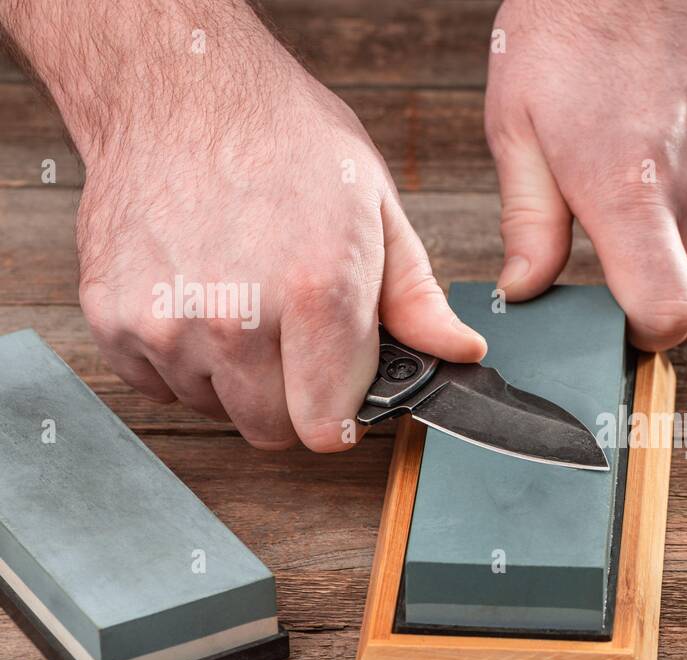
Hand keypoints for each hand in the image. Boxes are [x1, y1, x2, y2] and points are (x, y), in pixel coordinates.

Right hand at [3, 0, 485, 450]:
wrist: (180, 89)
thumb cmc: (284, 141)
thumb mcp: (376, 210)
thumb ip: (417, 300)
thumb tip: (460, 353)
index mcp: (316, 293)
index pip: (326, 429)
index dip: (341, 414)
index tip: (341, 390)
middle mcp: (236, 320)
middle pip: (271, 428)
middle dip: (292, 398)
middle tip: (295, 336)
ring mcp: (166, 322)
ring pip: (215, 407)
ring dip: (233, 375)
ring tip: (244, 300)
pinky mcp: (113, 317)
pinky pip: (157, 383)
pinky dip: (180, 356)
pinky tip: (198, 296)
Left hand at [485, 0, 686, 348]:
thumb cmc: (570, 29)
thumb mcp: (517, 125)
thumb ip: (529, 223)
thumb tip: (524, 291)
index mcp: (633, 190)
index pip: (672, 316)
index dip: (645, 335)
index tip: (621, 319)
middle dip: (682, 321)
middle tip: (644, 291)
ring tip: (676, 248)